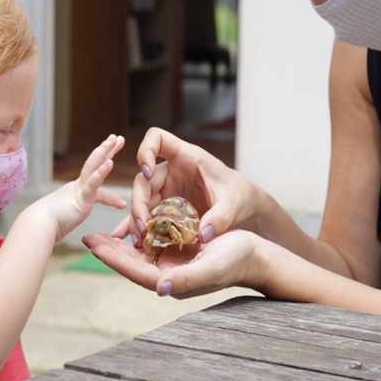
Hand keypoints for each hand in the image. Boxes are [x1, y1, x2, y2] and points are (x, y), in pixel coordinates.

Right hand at [41, 135, 126, 241]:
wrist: (37, 226)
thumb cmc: (47, 225)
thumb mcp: (64, 217)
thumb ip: (67, 214)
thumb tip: (62, 219)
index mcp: (75, 190)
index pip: (94, 174)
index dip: (103, 164)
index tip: (112, 153)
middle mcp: (77, 186)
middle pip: (94, 163)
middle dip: (107, 149)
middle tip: (117, 137)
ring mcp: (79, 191)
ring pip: (93, 166)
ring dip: (105, 152)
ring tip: (116, 140)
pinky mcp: (81, 199)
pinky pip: (93, 184)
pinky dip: (101, 172)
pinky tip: (110, 162)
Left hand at [83, 229, 259, 298]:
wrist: (255, 255)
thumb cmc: (237, 260)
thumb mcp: (212, 267)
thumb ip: (186, 279)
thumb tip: (160, 287)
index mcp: (172, 282)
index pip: (136, 271)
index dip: (114, 259)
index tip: (94, 247)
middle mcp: (169, 275)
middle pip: (132, 263)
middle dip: (109, 251)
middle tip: (87, 237)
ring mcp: (173, 264)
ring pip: (139, 254)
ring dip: (119, 244)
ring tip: (99, 233)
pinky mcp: (179, 253)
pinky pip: (153, 245)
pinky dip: (138, 235)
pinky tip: (127, 227)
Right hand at [112, 128, 261, 246]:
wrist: (243, 209)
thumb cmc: (238, 195)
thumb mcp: (233, 204)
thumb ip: (220, 217)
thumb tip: (203, 235)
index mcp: (186, 157)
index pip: (157, 138)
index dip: (146, 150)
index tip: (147, 171)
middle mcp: (171, 172)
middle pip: (143, 179)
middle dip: (139, 201)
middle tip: (142, 225)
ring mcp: (167, 190)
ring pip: (142, 200)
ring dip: (137, 219)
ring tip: (139, 239)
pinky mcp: (166, 208)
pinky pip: (149, 216)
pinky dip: (142, 228)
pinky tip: (137, 242)